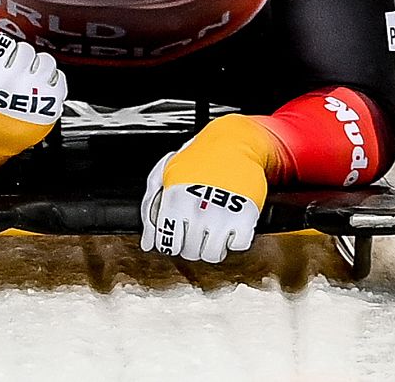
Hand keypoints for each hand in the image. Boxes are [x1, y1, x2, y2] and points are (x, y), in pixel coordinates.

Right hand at [0, 28, 66, 165]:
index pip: (0, 41)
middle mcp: (7, 89)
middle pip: (24, 49)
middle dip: (17, 58)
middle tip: (9, 73)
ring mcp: (31, 98)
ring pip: (45, 61)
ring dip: (36, 67)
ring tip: (24, 81)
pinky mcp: (50, 106)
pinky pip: (59, 76)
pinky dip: (50, 80)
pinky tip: (35, 90)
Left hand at [138, 115, 272, 262]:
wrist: (235, 141)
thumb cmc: (198, 156)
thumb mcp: (166, 174)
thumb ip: (150, 209)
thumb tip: (148, 242)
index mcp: (175, 199)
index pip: (167, 243)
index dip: (170, 244)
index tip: (176, 237)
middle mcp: (198, 209)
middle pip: (189, 252)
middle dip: (191, 244)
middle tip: (196, 229)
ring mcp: (222, 214)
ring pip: (212, 254)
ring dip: (211, 246)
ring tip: (212, 230)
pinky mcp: (246, 215)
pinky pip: (237, 245)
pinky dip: (235, 239)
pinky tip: (230, 224)